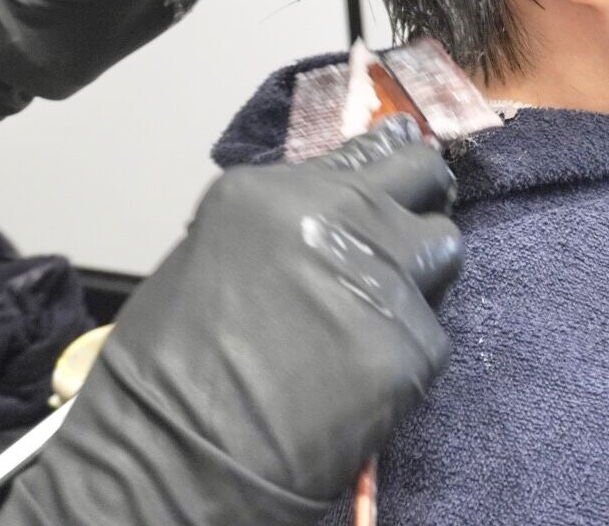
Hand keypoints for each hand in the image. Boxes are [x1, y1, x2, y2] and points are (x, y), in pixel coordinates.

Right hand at [0, 118, 462, 524]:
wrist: (172, 459)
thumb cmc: (167, 370)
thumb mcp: (212, 256)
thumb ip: (283, 222)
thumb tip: (334, 208)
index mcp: (273, 191)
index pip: (368, 149)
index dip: (392, 161)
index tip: (408, 167)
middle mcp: (335, 215)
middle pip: (423, 177)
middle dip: (420, 202)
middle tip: (408, 236)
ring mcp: (378, 276)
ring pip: (442, 250)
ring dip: (422, 274)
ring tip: (380, 315)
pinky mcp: (411, 343)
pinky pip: (431, 333)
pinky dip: (406, 353)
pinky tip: (364, 377)